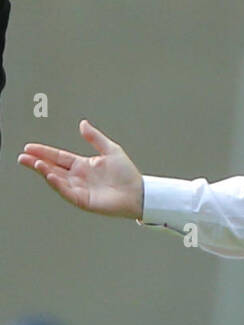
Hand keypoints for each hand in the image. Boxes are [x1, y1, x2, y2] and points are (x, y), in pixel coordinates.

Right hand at [18, 119, 143, 218]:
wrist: (138, 192)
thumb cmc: (127, 174)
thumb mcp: (110, 149)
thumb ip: (95, 137)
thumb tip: (82, 123)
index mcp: (83, 165)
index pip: (58, 157)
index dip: (44, 152)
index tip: (29, 147)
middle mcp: (79, 178)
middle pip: (53, 168)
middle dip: (37, 163)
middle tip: (22, 157)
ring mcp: (80, 190)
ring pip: (57, 180)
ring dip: (45, 172)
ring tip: (34, 164)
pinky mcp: (84, 201)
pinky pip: (68, 193)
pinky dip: (58, 185)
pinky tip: (51, 176)